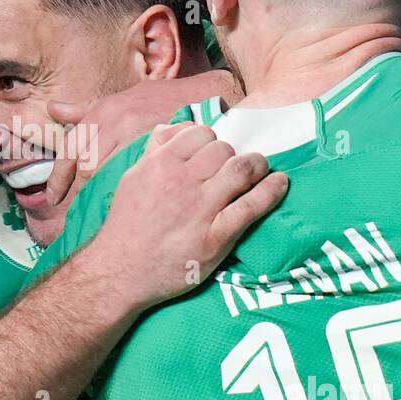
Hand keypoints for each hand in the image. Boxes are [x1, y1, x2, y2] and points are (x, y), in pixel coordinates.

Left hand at [44, 71, 239, 211]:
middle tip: (71, 212)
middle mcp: (114, 119)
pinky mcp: (156, 146)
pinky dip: (123, 192)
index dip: (58, 177)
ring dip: (97, 194)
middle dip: (76, 191)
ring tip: (94, 212)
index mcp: (102, 110)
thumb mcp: (120, 99)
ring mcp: (136, 132)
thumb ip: (85, 110)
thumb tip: (53, 109)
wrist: (205, 96)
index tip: (53, 196)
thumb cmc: (161, 100)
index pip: (70, 148)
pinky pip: (132, 175)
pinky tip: (121, 205)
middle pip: (84, 165)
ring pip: (104, 172)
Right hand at [85, 122, 286, 309]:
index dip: (209, 140)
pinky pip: (252, 206)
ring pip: (241, 170)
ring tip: (260, 170)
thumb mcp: (132, 178)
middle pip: (223, 150)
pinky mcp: (216, 237)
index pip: (199, 133)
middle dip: (231, 155)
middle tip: (233, 169)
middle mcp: (181, 183)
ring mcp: (201, 210)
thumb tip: (172, 127)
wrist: (121, 272)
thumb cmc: (126, 225)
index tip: (212, 154)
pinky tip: (280, 183)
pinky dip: (271, 191)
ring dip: (256, 166)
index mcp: (160, 165)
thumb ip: (154, 151)